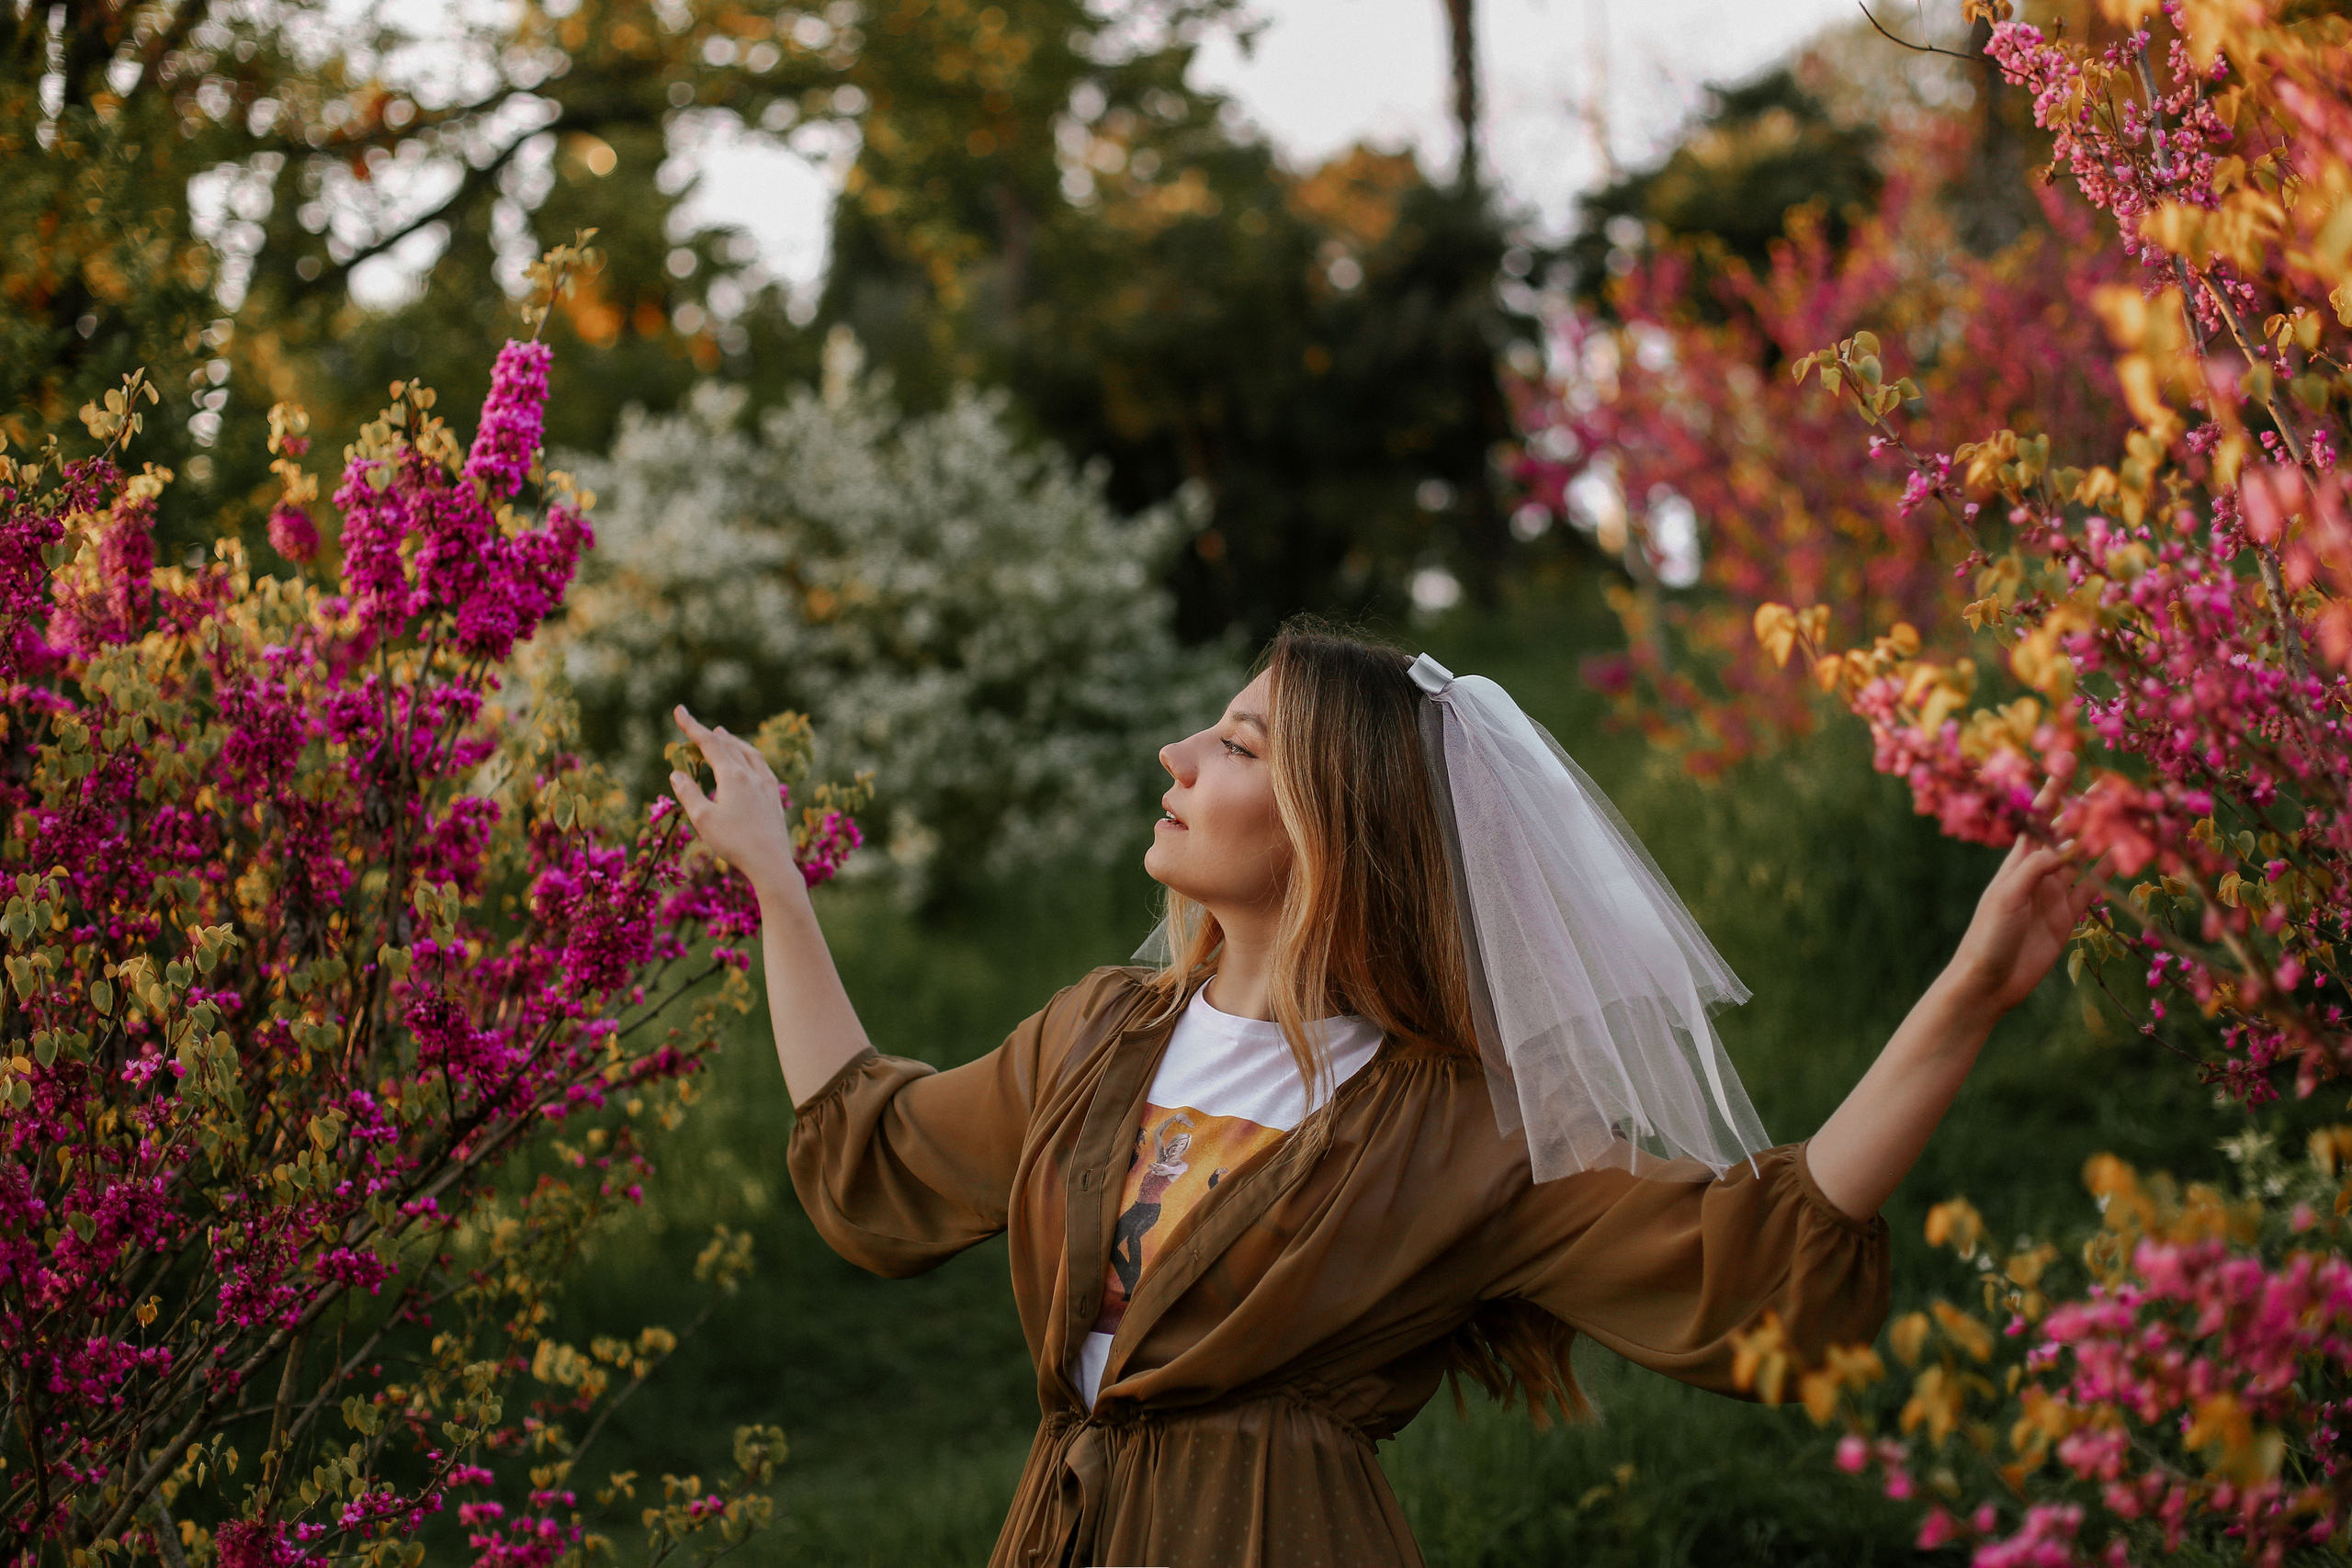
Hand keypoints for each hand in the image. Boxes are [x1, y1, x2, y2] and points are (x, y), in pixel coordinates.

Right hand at [669, 705, 798, 894]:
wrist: (771, 863)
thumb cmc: (734, 843)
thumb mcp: (703, 819)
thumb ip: (688, 793)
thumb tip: (677, 773)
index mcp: (733, 775)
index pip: (709, 743)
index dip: (692, 726)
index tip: (679, 710)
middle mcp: (753, 774)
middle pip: (729, 745)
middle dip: (711, 735)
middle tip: (697, 729)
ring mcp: (767, 785)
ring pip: (750, 753)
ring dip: (734, 742)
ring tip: (724, 735)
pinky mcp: (775, 797)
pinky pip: (762, 766)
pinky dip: (750, 756)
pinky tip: (750, 763)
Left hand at [1945, 757, 2108, 1018]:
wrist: (1989, 982)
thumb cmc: (1987, 936)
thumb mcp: (2008, 897)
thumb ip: (2036, 870)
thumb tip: (2067, 846)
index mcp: (2015, 861)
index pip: (2036, 817)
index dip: (2051, 790)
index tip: (2067, 761)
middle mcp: (2037, 872)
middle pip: (2065, 833)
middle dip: (2086, 809)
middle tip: (2112, 784)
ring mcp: (2053, 893)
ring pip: (2084, 858)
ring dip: (2104, 837)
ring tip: (2128, 815)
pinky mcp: (2067, 917)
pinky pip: (2093, 888)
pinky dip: (2110, 872)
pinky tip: (2129, 855)